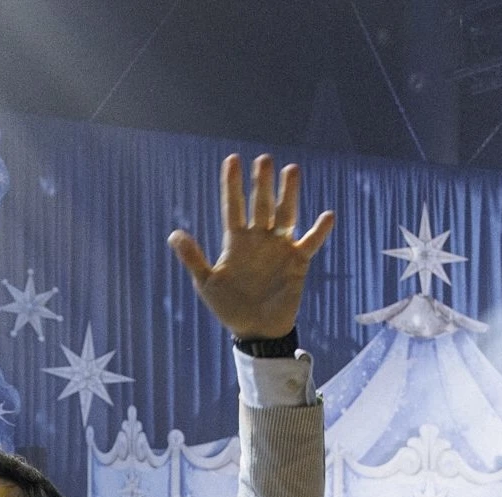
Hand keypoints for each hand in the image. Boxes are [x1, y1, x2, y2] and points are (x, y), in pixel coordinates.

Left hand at [169, 154, 334, 340]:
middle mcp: (259, 238)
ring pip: (286, 214)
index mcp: (236, 241)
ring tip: (291, 170)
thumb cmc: (229, 308)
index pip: (234, 206)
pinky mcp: (297, 262)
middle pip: (261, 204)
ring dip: (289, 194)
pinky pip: (310, 243)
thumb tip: (173, 234)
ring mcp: (279, 248)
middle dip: (262, 182)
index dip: (232, 184)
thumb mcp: (207, 284)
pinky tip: (328, 216)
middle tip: (264, 159)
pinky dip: (319, 231)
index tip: (232, 160)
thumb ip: (193, 258)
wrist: (256, 331)